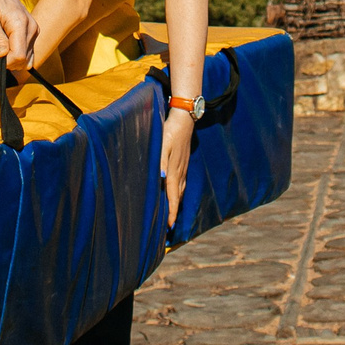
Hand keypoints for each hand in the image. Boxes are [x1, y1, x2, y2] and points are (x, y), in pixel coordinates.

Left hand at [0, 0, 36, 69]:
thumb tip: (1, 56)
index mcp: (21, 25)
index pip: (18, 57)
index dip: (2, 62)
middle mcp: (32, 29)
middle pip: (23, 60)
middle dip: (5, 62)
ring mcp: (32, 30)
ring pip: (25, 58)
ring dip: (9, 58)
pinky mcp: (30, 32)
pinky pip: (25, 51)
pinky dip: (12, 53)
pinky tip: (1, 44)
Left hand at [162, 112, 195, 226]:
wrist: (184, 119)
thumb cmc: (169, 131)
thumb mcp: (162, 146)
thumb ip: (160, 163)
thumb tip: (161, 179)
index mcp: (174, 171)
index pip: (172, 197)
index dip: (172, 212)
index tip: (170, 226)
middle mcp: (180, 172)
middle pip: (177, 197)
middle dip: (174, 212)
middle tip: (169, 226)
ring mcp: (183, 167)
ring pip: (180, 190)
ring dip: (176, 203)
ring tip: (171, 213)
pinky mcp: (183, 162)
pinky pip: (181, 182)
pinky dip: (178, 192)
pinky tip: (175, 192)